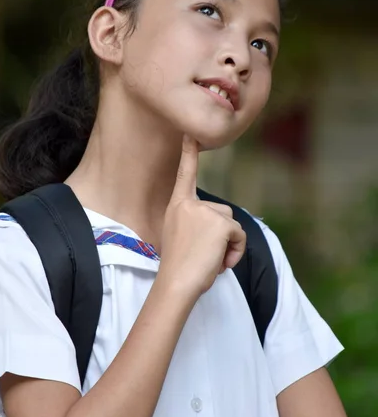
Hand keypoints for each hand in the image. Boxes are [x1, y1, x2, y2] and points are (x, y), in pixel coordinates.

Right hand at [158, 135, 245, 298]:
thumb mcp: (183, 238)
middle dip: (222, 235)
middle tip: (206, 256)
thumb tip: (224, 229)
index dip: (189, 154)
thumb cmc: (179, 268)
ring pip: (232, 224)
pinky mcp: (220, 224)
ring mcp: (205, 212)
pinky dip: (237, 251)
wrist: (176, 283)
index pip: (185, 175)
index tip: (189, 134)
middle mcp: (190, 204)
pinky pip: (240, 235)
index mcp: (177, 206)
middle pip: (222, 212)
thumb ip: (198, 225)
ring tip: (213, 260)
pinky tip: (222, 262)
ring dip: (230, 244)